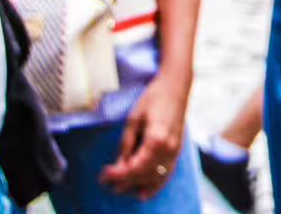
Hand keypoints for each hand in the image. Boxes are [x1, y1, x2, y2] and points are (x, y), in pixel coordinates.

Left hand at [101, 73, 188, 196]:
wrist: (176, 87)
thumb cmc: (154, 98)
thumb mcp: (134, 118)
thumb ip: (126, 143)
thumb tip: (119, 164)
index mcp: (157, 140)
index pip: (134, 167)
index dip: (118, 174)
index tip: (103, 175)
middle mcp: (168, 150)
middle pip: (144, 175)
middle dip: (124, 181)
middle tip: (105, 182)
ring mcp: (175, 152)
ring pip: (155, 179)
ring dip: (137, 185)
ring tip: (119, 188)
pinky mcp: (177, 151)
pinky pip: (166, 174)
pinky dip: (154, 185)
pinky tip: (143, 192)